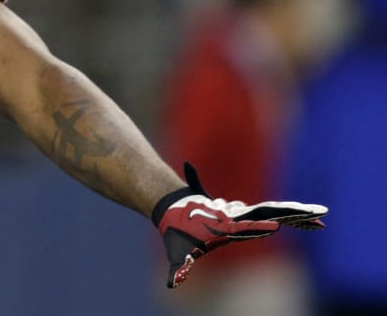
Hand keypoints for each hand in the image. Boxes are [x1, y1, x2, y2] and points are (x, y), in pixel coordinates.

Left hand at [153, 162, 326, 287]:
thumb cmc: (178, 232)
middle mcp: (239, 217)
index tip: (279, 225)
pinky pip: (276, 216)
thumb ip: (179, 268)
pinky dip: (294, 220)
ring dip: (299, 215)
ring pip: (277, 212)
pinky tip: (313, 224)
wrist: (174, 208)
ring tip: (322, 216)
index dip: (263, 224)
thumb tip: (171, 285)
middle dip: (292, 214)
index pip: (249, 225)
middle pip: (270, 212)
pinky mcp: (249, 216)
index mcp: (227, 225)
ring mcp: (245, 214)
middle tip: (318, 214)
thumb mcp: (179, 252)